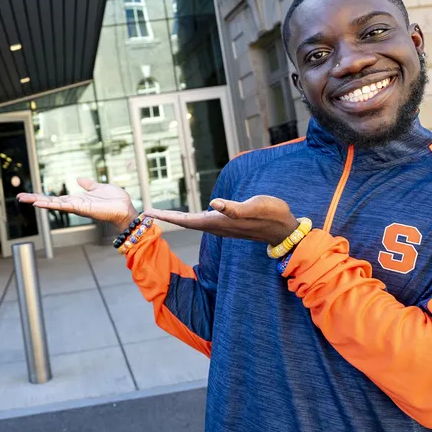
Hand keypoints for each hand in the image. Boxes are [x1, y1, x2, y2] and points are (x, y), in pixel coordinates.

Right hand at [16, 177, 137, 228]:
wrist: (125, 208)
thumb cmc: (115, 200)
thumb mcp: (99, 187)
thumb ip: (89, 184)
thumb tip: (79, 179)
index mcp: (77, 200)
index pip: (56, 198)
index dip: (43, 196)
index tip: (30, 195)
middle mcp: (74, 205)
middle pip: (50, 202)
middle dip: (35, 199)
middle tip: (19, 197)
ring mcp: (76, 208)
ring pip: (53, 204)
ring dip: (38, 201)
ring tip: (25, 199)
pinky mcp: (81, 209)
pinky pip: (63, 206)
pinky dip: (50, 204)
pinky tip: (39, 203)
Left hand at [144, 196, 299, 245]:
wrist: (284, 227)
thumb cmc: (271, 214)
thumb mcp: (255, 206)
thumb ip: (235, 208)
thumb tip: (214, 203)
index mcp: (218, 221)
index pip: (186, 220)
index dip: (167, 216)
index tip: (149, 213)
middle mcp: (217, 225)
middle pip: (185, 221)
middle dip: (166, 217)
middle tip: (147, 212)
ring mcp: (222, 225)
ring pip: (192, 222)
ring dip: (176, 218)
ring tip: (161, 214)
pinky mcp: (227, 222)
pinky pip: (201, 220)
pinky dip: (189, 217)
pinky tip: (187, 215)